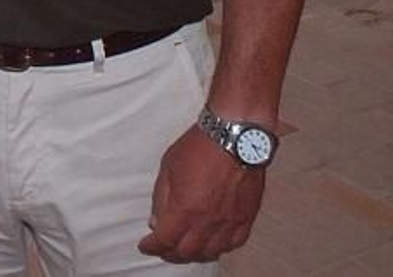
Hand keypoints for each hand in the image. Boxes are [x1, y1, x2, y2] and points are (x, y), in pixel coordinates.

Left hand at [137, 125, 265, 263]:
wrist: (234, 137)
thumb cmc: (200, 147)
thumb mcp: (168, 167)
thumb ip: (161, 198)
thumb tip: (156, 221)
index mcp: (184, 209)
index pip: (165, 240)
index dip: (152, 246)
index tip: (146, 246)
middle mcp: (207, 221)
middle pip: (187, 252)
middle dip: (171, 254)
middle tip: (163, 249)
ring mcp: (229, 222)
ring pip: (210, 252)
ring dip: (195, 254)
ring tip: (186, 248)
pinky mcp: (246, 218)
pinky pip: (233, 244)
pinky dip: (220, 247)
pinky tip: (213, 243)